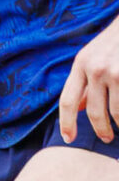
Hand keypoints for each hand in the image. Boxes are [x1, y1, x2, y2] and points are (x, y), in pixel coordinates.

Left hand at [60, 15, 118, 145]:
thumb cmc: (115, 41)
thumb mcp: (93, 56)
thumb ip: (83, 81)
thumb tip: (77, 108)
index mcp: (81, 64)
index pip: (67, 101)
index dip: (66, 123)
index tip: (69, 138)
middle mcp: (96, 68)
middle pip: (93, 111)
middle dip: (100, 129)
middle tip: (106, 138)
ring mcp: (116, 72)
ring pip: (117, 112)